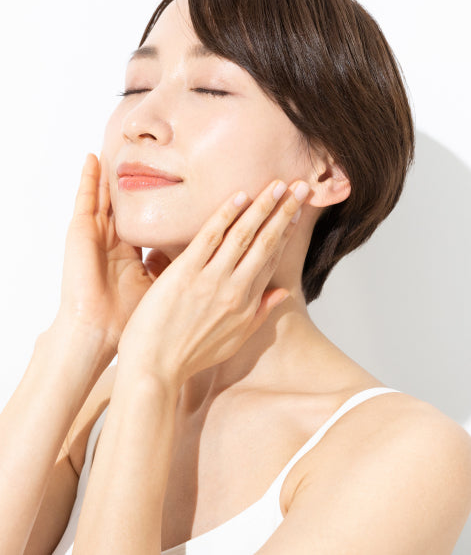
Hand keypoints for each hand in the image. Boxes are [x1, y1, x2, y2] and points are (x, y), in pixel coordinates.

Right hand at [54, 153, 170, 364]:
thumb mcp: (160, 287)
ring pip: (107, 196)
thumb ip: (176, 268)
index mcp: (130, 254)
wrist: (98, 330)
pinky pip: (84, 199)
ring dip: (113, 173)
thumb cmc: (129, 317)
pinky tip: (92, 159)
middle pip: (128, 204)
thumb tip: (201, 257)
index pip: (148, 220)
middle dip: (138, 181)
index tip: (178, 184)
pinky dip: (87, 178)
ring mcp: (95, 235)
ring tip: (120, 145)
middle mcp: (113, 241)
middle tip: (153, 156)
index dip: (160, 203)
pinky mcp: (79, 232)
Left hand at [117, 178, 310, 388]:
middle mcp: (235, 290)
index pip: (272, 259)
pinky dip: (226, 215)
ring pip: (243, 236)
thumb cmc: (189, 356)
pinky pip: (210, 237)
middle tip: (300, 187)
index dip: (286, 233)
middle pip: (266, 244)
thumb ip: (260, 313)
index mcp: (247, 304)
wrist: (155, 369)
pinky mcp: (185, 274)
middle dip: (285, 213)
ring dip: (263, 208)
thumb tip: (282, 292)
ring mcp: (211, 280)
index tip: (297, 211)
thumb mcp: (234, 340)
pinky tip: (239, 197)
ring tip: (277, 185)